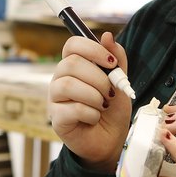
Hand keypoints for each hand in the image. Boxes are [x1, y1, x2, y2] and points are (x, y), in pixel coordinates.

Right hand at [47, 31, 132, 171]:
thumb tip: (107, 35)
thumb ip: (116, 60)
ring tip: (103, 106)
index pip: (72, 44)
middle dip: (98, 78)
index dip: (92, 48)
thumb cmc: (112, 110)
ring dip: (94, 96)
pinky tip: (95, 119)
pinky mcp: (56, 119)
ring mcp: (55, 99)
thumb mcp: (120, 82)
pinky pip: (72, 109)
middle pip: (70, 63)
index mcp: (73, 67)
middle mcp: (60, 79)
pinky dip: (91, 113)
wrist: (111, 141)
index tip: (112, 63)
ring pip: (68, 85)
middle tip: (111, 93)